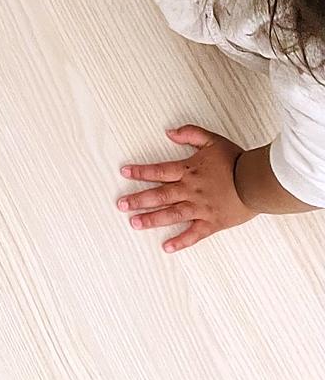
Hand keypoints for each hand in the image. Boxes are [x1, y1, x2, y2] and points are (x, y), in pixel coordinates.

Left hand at [118, 126, 254, 251]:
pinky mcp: (212, 222)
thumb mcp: (212, 140)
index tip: (124, 172)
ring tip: (134, 223)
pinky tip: (167, 247)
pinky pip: (194, 234)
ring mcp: (200, 208)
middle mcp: (190, 190)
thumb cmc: (237, 161)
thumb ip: (190, 133)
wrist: (258, 181)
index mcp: (188, 171)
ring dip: (151, 219)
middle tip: (121, 204)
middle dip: (138, 200)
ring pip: (171, 215)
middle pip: (159, 195)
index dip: (140, 172)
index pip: (158, 171)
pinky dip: (180, 241)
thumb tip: (169, 132)